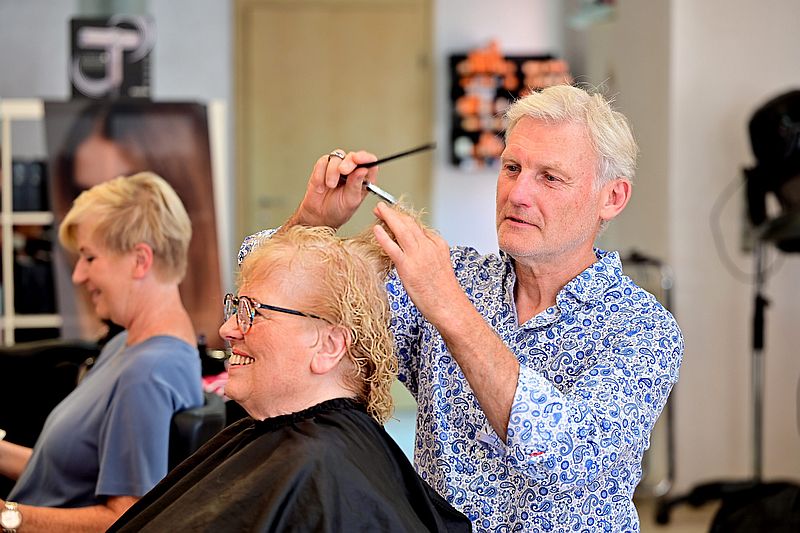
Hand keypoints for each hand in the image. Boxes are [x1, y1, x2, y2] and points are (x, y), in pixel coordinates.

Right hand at [292, 149, 377, 228]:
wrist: (319, 217)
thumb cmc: (338, 211)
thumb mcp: (350, 201)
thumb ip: (356, 185)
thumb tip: (363, 170)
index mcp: (363, 178)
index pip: (369, 162)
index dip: (365, 158)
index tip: (358, 159)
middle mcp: (351, 171)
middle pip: (352, 156)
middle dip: (348, 162)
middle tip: (342, 171)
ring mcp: (337, 168)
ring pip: (337, 157)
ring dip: (332, 171)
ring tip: (330, 185)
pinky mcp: (323, 168)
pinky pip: (322, 162)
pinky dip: (321, 174)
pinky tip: (321, 186)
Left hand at [372, 203, 462, 323]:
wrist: (449, 306)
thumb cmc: (443, 291)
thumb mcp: (440, 265)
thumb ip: (428, 254)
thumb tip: (415, 249)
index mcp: (438, 244)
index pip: (419, 226)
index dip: (404, 218)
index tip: (394, 215)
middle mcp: (429, 246)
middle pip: (409, 223)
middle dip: (394, 213)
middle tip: (382, 208)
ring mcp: (418, 256)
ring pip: (402, 230)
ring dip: (388, 217)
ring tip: (378, 211)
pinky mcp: (408, 267)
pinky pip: (393, 248)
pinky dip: (383, 237)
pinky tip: (376, 229)